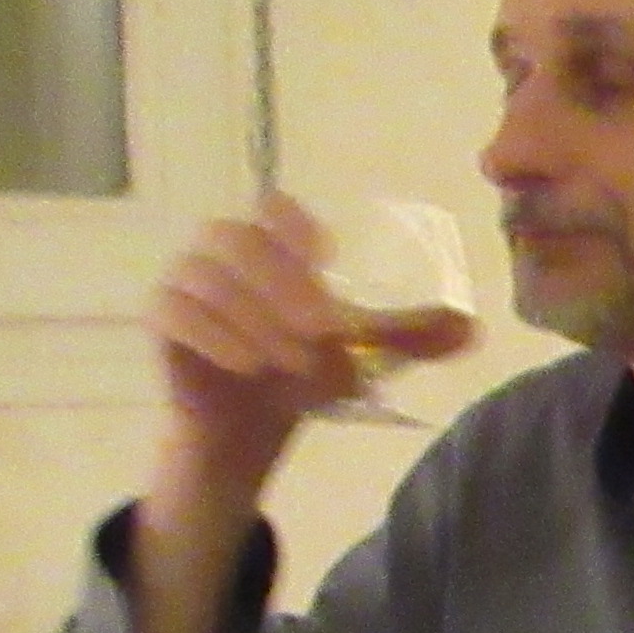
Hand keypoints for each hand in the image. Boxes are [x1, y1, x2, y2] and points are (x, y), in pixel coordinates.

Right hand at [146, 192, 461, 467]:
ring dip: (257, 320)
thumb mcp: (359, 355)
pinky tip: (250, 365)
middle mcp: (221, 252)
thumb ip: (408, 338)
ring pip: (209, 280)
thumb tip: (472, 330)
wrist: (244, 426)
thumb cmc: (297, 371)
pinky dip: (215, 337)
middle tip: (323, 331)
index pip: (273, 206)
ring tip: (294, 362)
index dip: (295, 225)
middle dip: (283, 284)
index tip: (327, 257)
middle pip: (237, 241)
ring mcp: (184, 282)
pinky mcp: (160, 320)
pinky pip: (176, 314)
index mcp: (270, 245)